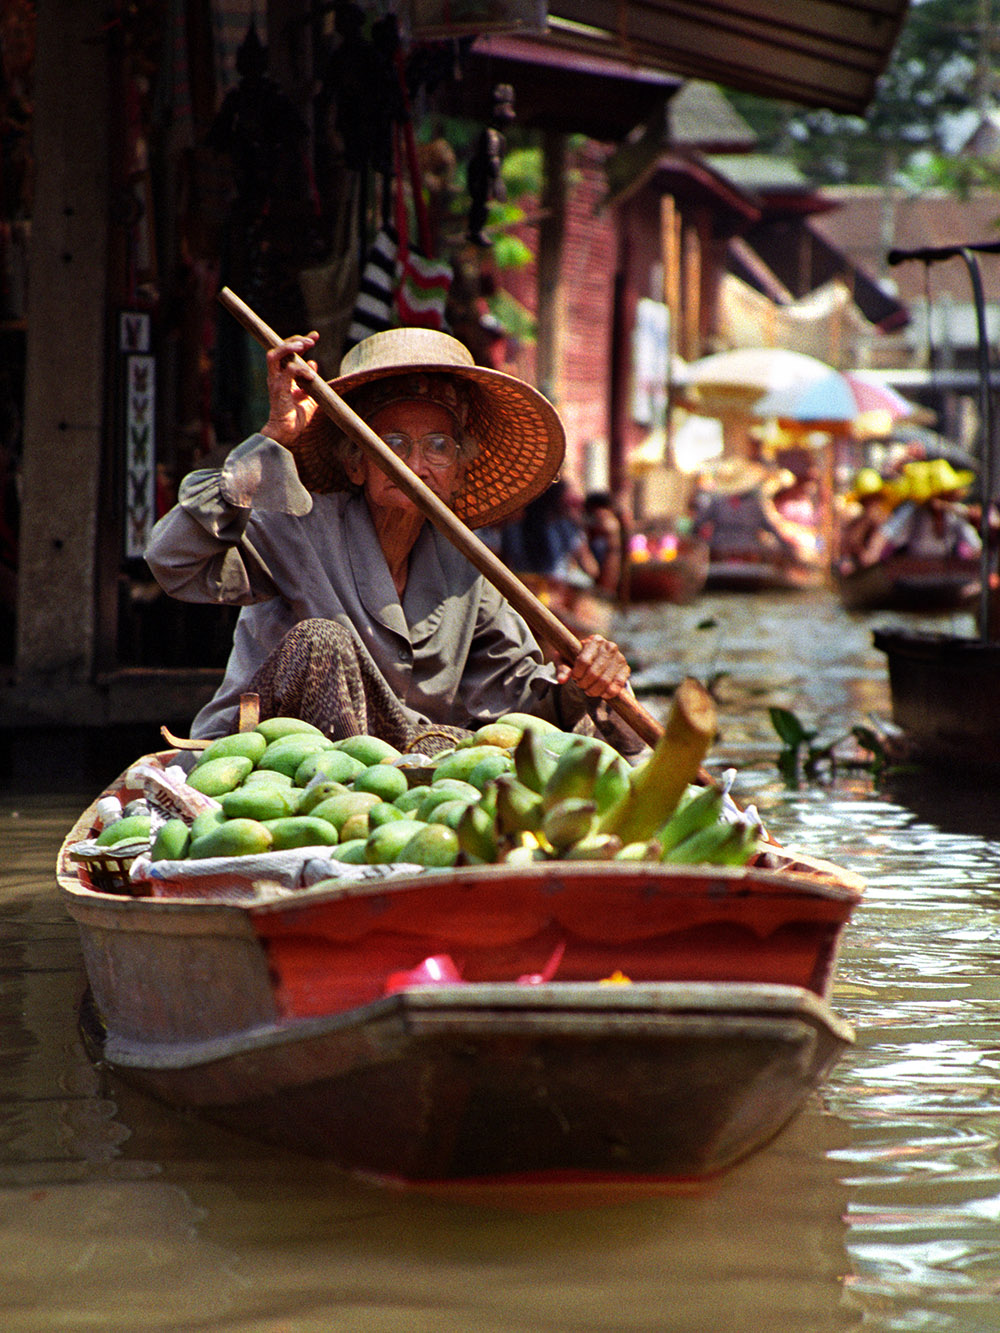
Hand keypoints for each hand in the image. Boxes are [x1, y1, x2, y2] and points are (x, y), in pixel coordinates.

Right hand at [261, 332, 320, 447]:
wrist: (286, 434)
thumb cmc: (295, 418)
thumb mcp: (308, 395)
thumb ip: (310, 380)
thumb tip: (313, 363)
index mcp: (282, 375)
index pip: (288, 352)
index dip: (300, 341)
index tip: (315, 336)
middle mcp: (276, 376)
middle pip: (278, 348)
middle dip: (295, 340)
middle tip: (311, 340)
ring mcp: (275, 381)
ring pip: (275, 355)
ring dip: (290, 347)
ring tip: (304, 346)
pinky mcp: (278, 389)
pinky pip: (288, 372)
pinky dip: (300, 370)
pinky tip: (311, 376)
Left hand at [555, 634, 630, 699]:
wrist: (594, 661)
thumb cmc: (577, 659)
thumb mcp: (566, 660)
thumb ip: (562, 668)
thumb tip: (561, 680)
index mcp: (595, 640)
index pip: (584, 661)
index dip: (577, 674)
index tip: (574, 677)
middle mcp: (610, 646)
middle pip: (594, 673)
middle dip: (584, 684)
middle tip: (581, 685)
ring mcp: (620, 658)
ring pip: (605, 681)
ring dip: (594, 690)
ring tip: (589, 690)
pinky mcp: (626, 670)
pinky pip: (618, 685)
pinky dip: (608, 693)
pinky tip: (602, 694)